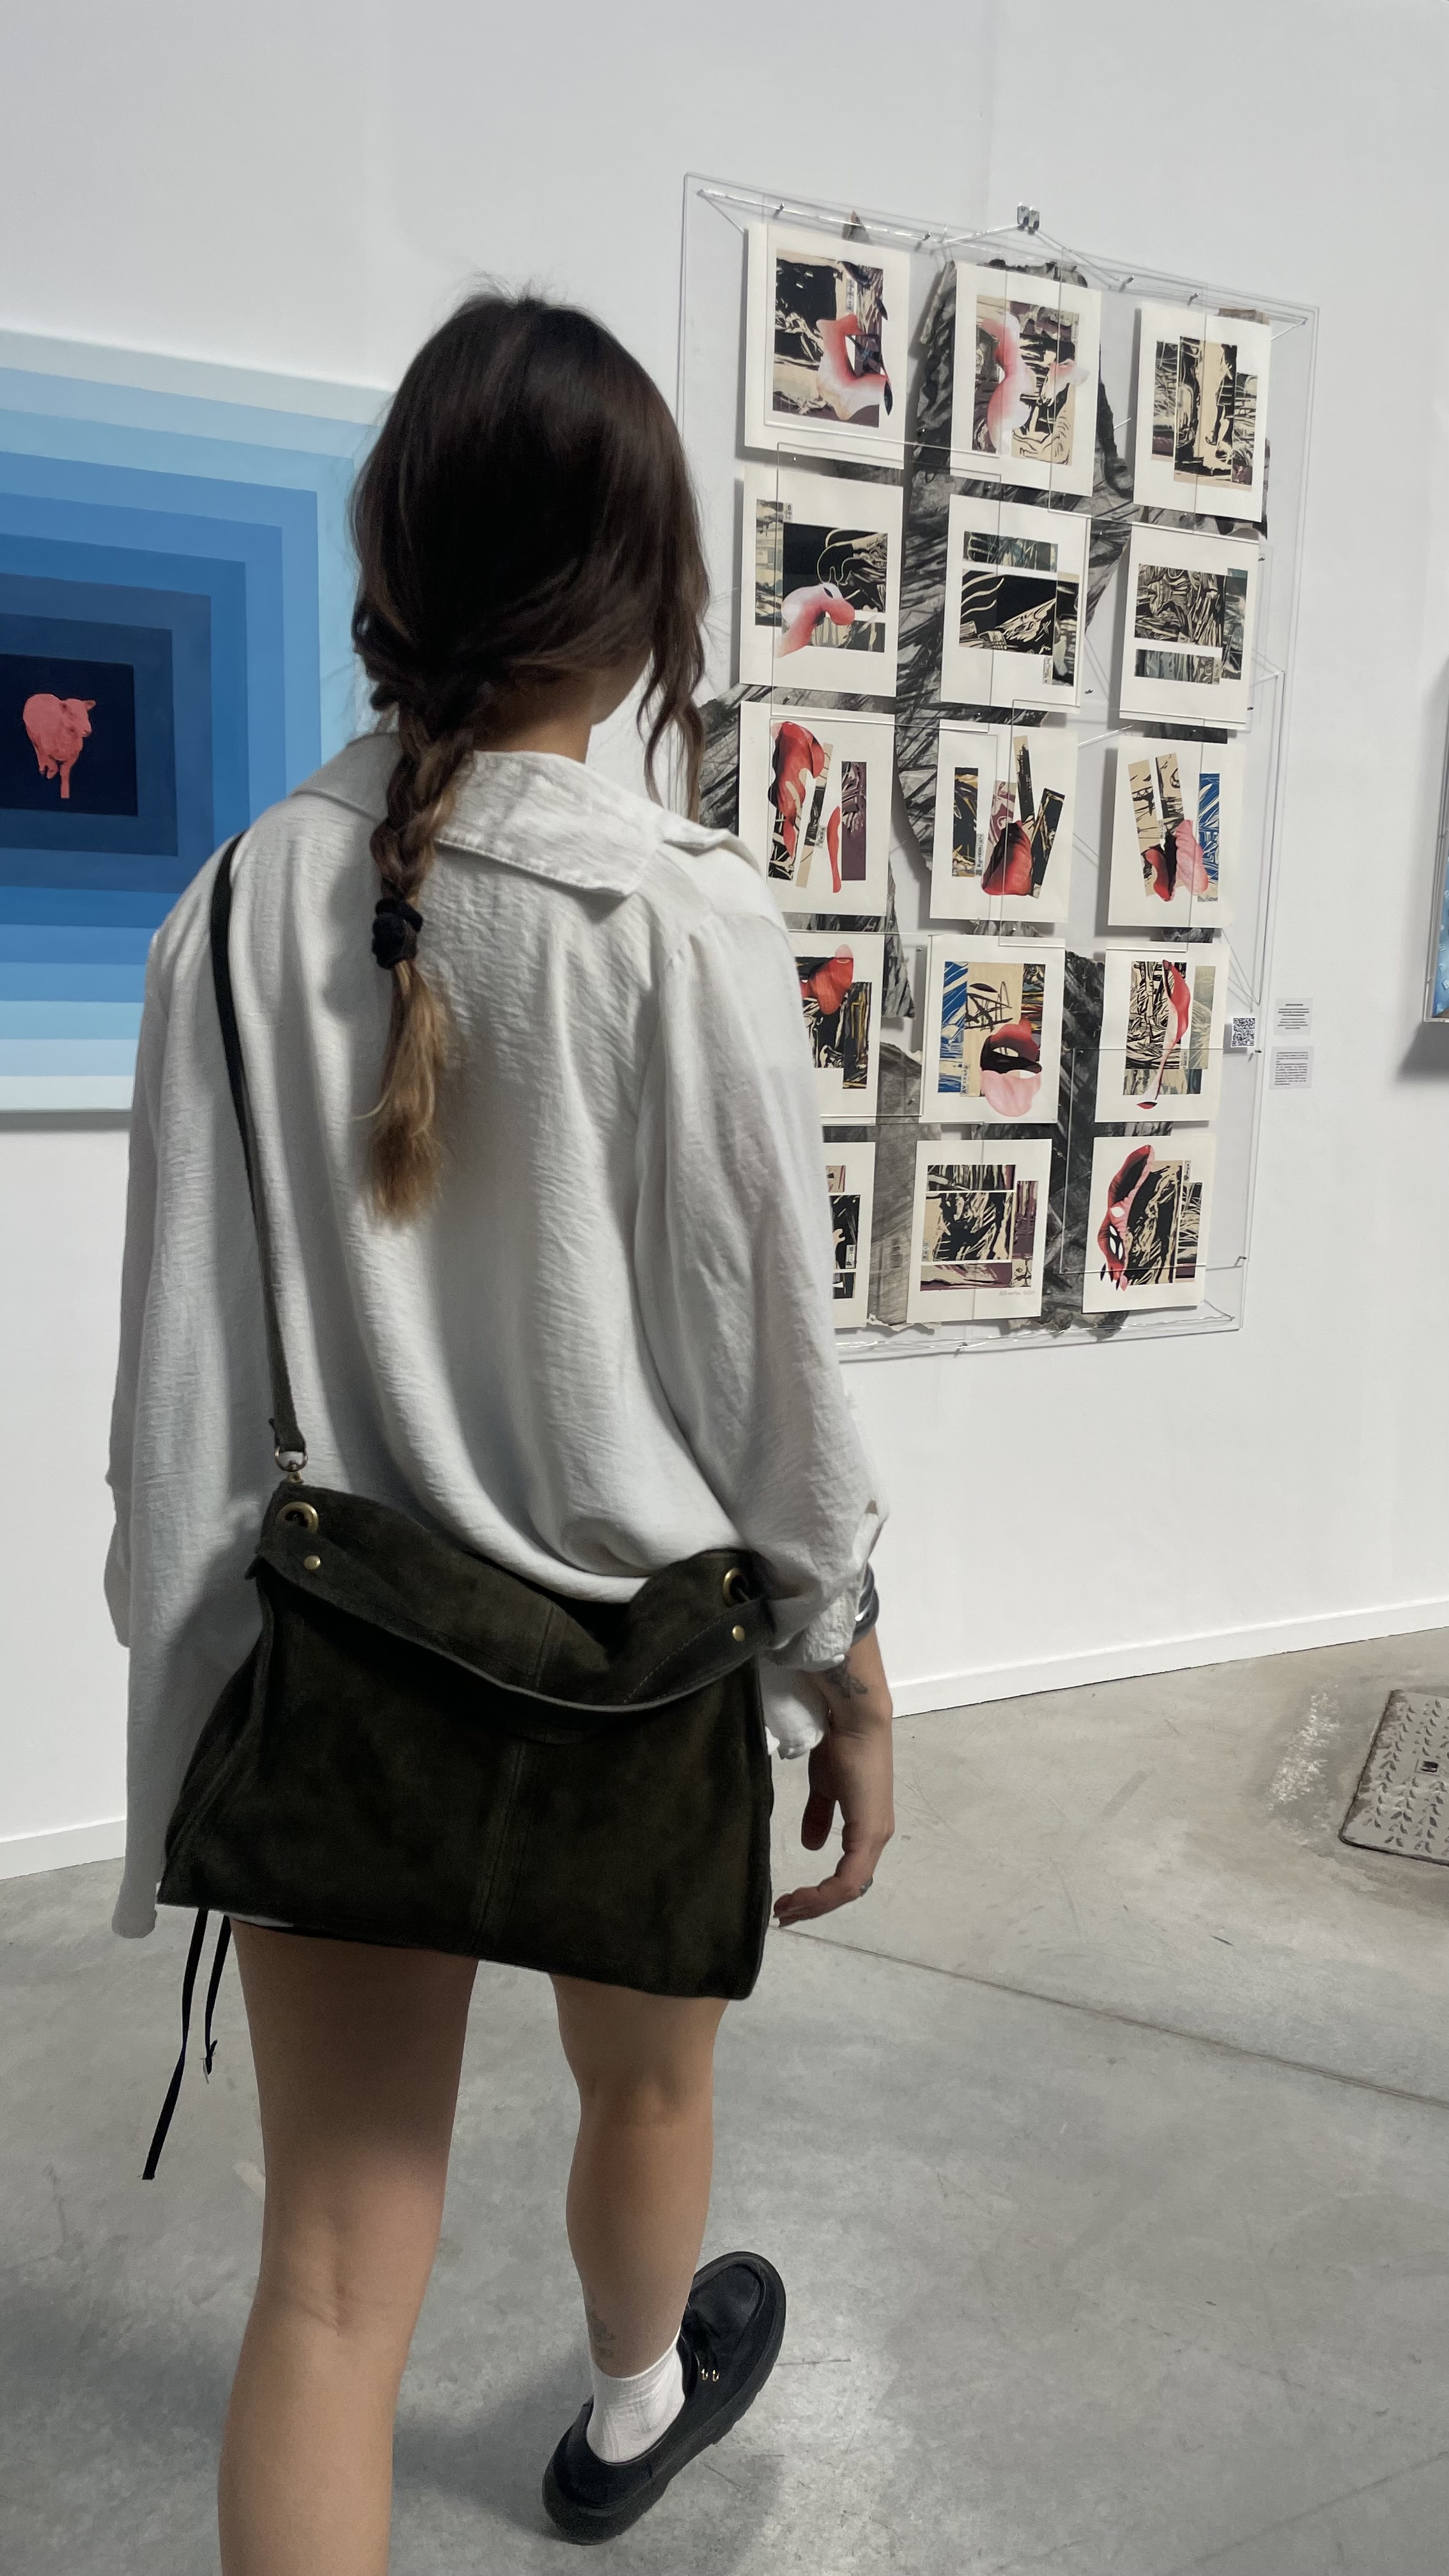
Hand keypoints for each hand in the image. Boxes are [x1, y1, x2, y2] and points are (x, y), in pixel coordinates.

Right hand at [773, 1628, 893, 1926]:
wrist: (853, 1719)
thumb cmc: (838, 1745)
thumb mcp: (823, 1787)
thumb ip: (819, 1816)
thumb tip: (811, 1846)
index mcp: (866, 1827)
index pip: (846, 1875)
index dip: (818, 1893)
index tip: (788, 1901)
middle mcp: (875, 1837)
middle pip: (847, 1888)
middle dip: (813, 1906)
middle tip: (783, 1914)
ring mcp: (874, 1836)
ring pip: (848, 1889)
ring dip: (816, 1904)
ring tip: (787, 1910)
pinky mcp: (869, 1833)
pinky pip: (848, 1878)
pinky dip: (823, 1893)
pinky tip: (802, 1898)